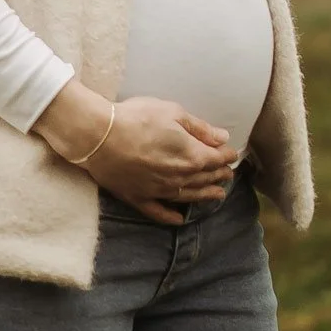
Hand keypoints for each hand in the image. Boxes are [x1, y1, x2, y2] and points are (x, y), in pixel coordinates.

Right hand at [35, 82, 233, 225]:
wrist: (99, 136)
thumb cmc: (136, 118)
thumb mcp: (172, 112)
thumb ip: (199, 127)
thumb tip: (222, 138)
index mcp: (192, 156)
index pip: (217, 158)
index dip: (226, 155)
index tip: (231, 154)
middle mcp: (180, 178)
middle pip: (205, 178)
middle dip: (219, 175)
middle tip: (227, 174)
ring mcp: (160, 191)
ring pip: (189, 196)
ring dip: (205, 195)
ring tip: (217, 195)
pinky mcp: (139, 198)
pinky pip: (159, 212)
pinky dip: (171, 217)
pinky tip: (179, 219)